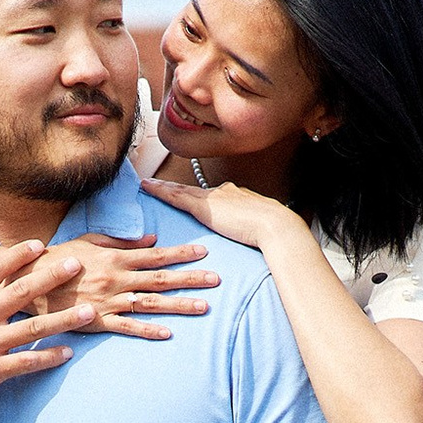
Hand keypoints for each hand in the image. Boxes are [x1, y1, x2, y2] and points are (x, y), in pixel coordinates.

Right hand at [0, 240, 90, 422]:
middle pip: (21, 292)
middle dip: (52, 277)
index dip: (17, 255)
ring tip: (89, 312)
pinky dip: (49, 358)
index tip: (39, 244)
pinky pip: (26, 363)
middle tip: (78, 265)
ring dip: (64, 319)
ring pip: (33, 328)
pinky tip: (68, 353)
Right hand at [20, 233, 216, 339]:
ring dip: (178, 305)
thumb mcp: (90, 242)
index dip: (181, 254)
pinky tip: (168, 333)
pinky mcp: (98, 320)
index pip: (155, 255)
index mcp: (116, 258)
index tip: (203, 253)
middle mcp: (117, 279)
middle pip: (160, 279)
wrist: (30, 282)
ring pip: (151, 304)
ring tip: (203, 307)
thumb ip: (123, 242)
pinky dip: (148, 330)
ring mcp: (109, 301)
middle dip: (190, 279)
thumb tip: (153, 239)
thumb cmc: (60, 259)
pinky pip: (127, 327)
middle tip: (216, 280)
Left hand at [137, 175, 305, 252]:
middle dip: (175, 187)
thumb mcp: (261, 228)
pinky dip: (159, 191)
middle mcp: (223, 192)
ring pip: (181, 189)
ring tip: (146, 183)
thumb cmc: (274, 232)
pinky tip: (146, 187)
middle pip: (193, 189)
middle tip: (157, 184)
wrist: (276, 227)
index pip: (211, 195)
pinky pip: (175, 195)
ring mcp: (213, 197)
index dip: (196, 195)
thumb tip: (254, 239)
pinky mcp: (204, 206)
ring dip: (163, 187)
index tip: (187, 194)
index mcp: (237, 196)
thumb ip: (252, 229)